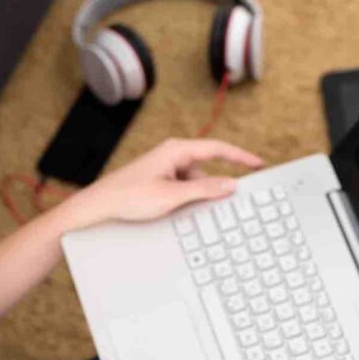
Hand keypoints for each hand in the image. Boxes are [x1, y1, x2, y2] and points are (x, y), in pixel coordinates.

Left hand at [79, 137, 264, 223]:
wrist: (100, 205)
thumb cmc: (130, 197)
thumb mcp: (172, 196)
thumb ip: (204, 189)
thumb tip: (230, 184)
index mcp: (176, 150)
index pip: (218, 149)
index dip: (241, 157)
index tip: (258, 163)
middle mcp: (172, 154)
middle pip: (206, 168)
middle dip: (212, 186)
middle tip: (221, 202)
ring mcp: (166, 167)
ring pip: (195, 181)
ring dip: (196, 195)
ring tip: (178, 209)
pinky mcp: (160, 179)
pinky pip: (183, 186)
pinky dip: (186, 198)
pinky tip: (174, 210)